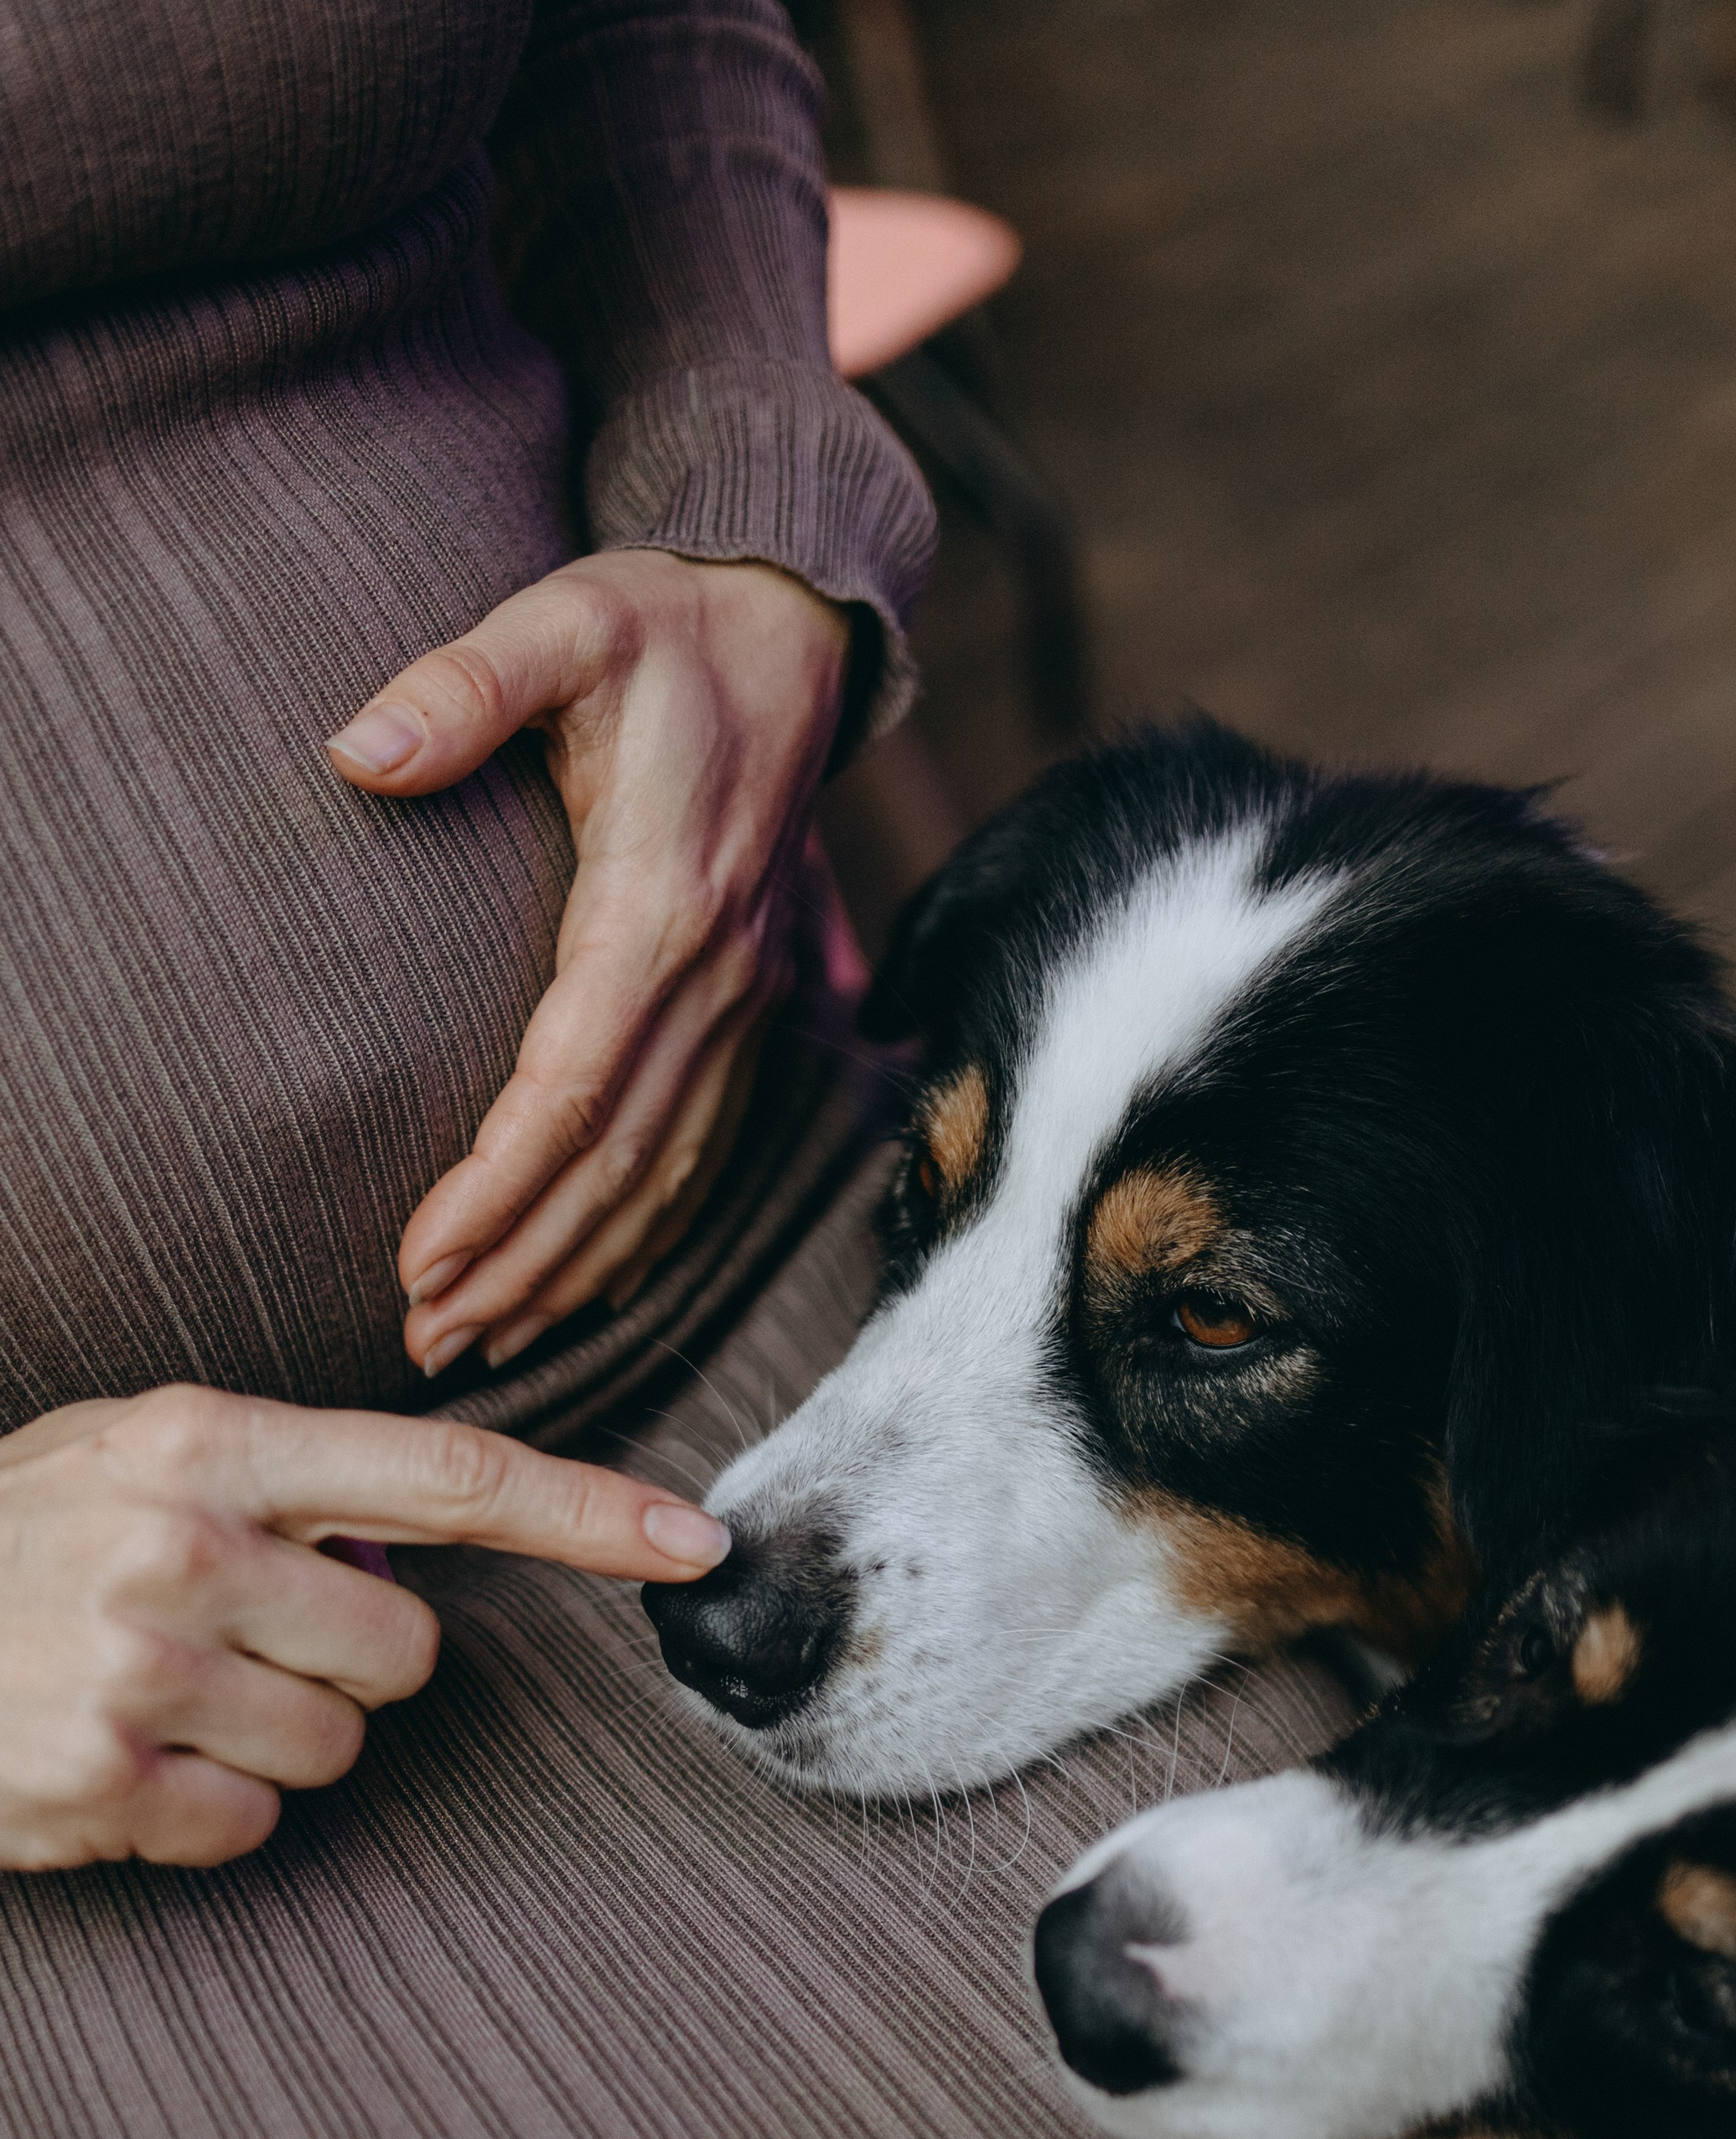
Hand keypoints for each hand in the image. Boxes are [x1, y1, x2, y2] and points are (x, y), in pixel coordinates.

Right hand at [0, 1386, 728, 1870]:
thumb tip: (415, 1553)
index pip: (445, 1471)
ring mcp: (136, 1665)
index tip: (700, 1543)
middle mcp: (178, 1541)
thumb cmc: (4, 1546)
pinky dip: (198, 1812)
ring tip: (152, 1699)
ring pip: (340, 1749)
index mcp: (203, 1440)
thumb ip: (273, 1482)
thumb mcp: (118, 1458)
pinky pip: (252, 1827)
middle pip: (408, 1653)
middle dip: (341, 1667)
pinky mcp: (102, 1782)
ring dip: (268, 1742)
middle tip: (222, 1645)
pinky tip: (116, 1760)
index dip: (587, 1513)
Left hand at [325, 553, 851, 1377]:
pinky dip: (646, 1237)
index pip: (569, 1089)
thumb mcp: (564, 619)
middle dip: (520, 1267)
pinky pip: (703, 1153)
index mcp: (658, 908)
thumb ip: (465, 682)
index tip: (420, 1259)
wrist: (793, 629)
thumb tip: (360, 747)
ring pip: (663, 1179)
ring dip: (575, 1272)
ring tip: (487, 1340)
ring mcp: (743, 1004)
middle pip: (613, 1165)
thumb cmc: (664, 627)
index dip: (495, 1190)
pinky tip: (590, 1287)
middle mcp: (714, 979)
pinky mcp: (750, 1011)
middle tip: (428, 1341)